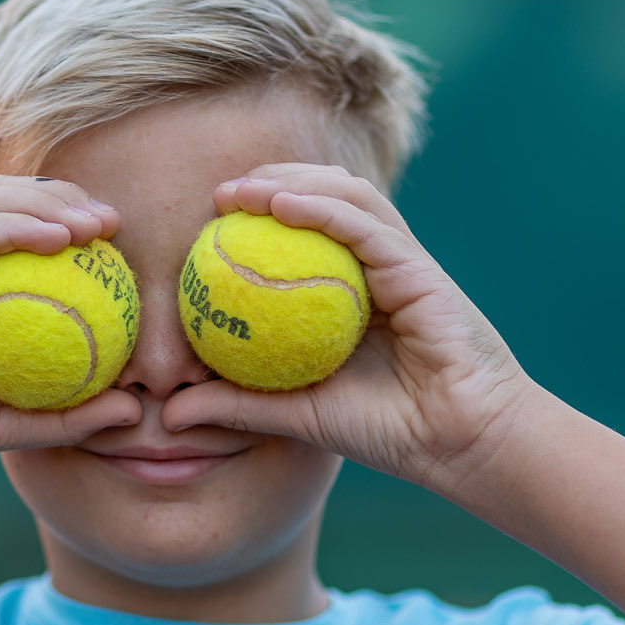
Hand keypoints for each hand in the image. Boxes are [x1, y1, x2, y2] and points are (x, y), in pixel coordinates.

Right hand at [0, 175, 141, 483]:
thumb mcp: (11, 425)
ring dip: (45, 202)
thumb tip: (134, 414)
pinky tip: (56, 238)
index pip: (22, 231)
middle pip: (8, 200)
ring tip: (93, 224)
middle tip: (113, 222)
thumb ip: (69, 415)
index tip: (118, 245)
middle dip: (63, 195)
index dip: (70, 222)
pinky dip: (13, 227)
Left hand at [163, 164, 536, 488]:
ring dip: (293, 182)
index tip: (208, 219)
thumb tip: (168, 414)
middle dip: (272, 181)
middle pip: (325, 198)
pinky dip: (322, 209)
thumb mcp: (295, 414)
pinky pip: (365, 226)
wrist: (456, 443)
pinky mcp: (419, 268)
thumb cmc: (385, 430)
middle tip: (220, 194)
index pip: (302, 233)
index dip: (257, 214)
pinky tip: (282, 205)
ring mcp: (399, 262)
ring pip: (347, 196)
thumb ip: (237, 406)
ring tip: (244, 190)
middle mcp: (375, 267)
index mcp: (350, 291)